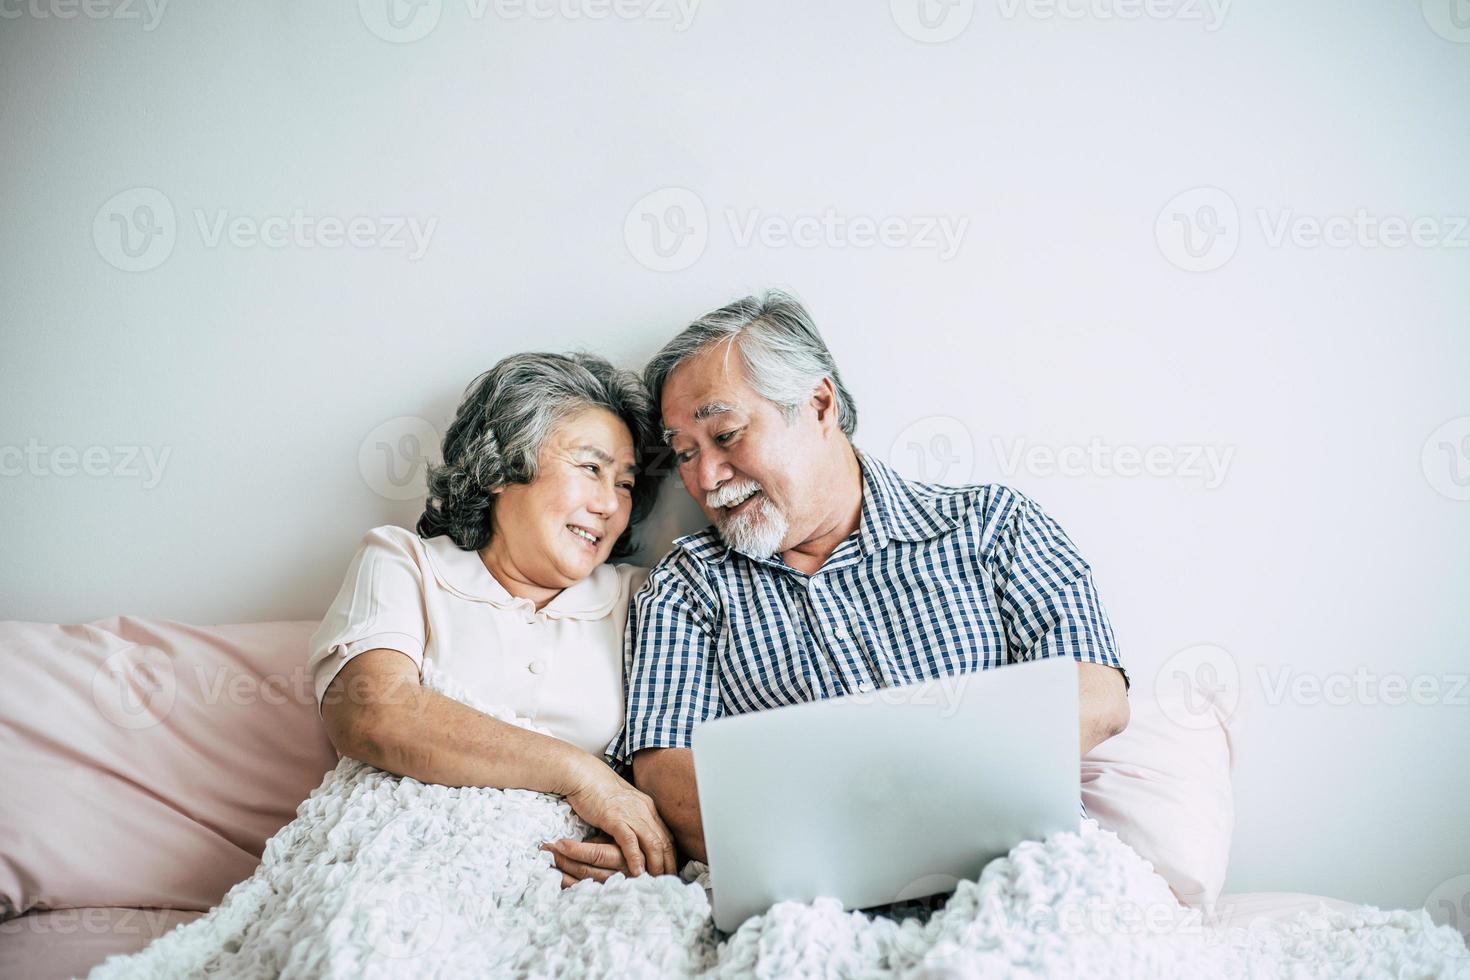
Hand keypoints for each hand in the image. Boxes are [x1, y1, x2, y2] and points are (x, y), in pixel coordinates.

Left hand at [542, 832, 632, 887]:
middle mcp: (618, 876)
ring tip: (545, 863)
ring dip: (561, 873)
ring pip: (581, 883)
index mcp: (624, 858)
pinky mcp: (602, 896)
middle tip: (546, 849)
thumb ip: (602, 841)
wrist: (646, 869)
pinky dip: (566, 885)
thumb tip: (576, 841)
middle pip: (585, 870)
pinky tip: (553, 878)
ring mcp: (610, 889)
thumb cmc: (630, 848)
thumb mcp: (619, 840)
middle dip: (563, 859)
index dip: (576, 849)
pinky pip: (581, 893)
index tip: (559, 842)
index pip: (597, 854)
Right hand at [556, 760, 675, 881]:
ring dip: (656, 865)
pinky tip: (637, 872)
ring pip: (652, 843)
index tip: (671, 871)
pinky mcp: (615, 818)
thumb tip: (632, 835)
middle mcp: (644, 810)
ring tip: (656, 882)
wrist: (582, 774)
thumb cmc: (597, 789)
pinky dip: (636, 858)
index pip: (667, 835)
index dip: (671, 855)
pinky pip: (630, 841)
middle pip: (665, 842)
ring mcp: (631, 814)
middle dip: (669, 864)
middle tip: (668, 883)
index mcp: (647, 807)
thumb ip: (631, 817)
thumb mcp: (622, 804)